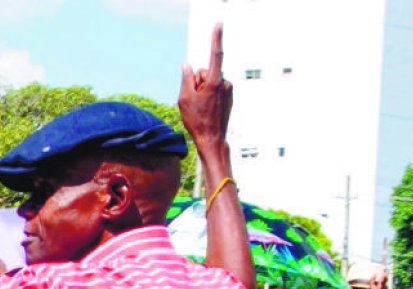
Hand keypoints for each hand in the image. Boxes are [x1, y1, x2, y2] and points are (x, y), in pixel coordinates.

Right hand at [178, 24, 232, 154]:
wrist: (212, 140)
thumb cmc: (197, 120)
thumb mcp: (184, 99)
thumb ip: (186, 79)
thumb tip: (187, 65)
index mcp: (214, 82)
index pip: (215, 54)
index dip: (216, 38)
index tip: (219, 24)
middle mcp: (225, 83)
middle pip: (204, 73)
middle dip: (196, 82)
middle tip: (194, 101)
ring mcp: (228, 90)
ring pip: (209, 82)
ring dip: (202, 91)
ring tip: (200, 108)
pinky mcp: (229, 97)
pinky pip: (214, 90)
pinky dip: (208, 96)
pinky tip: (206, 110)